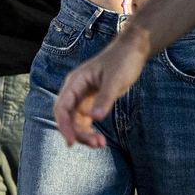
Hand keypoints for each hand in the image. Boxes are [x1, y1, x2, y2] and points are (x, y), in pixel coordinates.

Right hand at [52, 28, 152, 147]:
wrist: (132, 51)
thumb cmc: (122, 61)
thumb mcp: (115, 80)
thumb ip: (105, 99)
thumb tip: (95, 118)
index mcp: (75, 82)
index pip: (62, 107)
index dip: (64, 126)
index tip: (71, 142)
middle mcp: (75, 91)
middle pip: (68, 117)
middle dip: (79, 133)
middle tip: (97, 144)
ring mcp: (82, 97)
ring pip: (76, 121)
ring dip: (85, 134)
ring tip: (101, 144)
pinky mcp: (92, 102)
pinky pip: (85, 121)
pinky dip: (90, 131)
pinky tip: (100, 140)